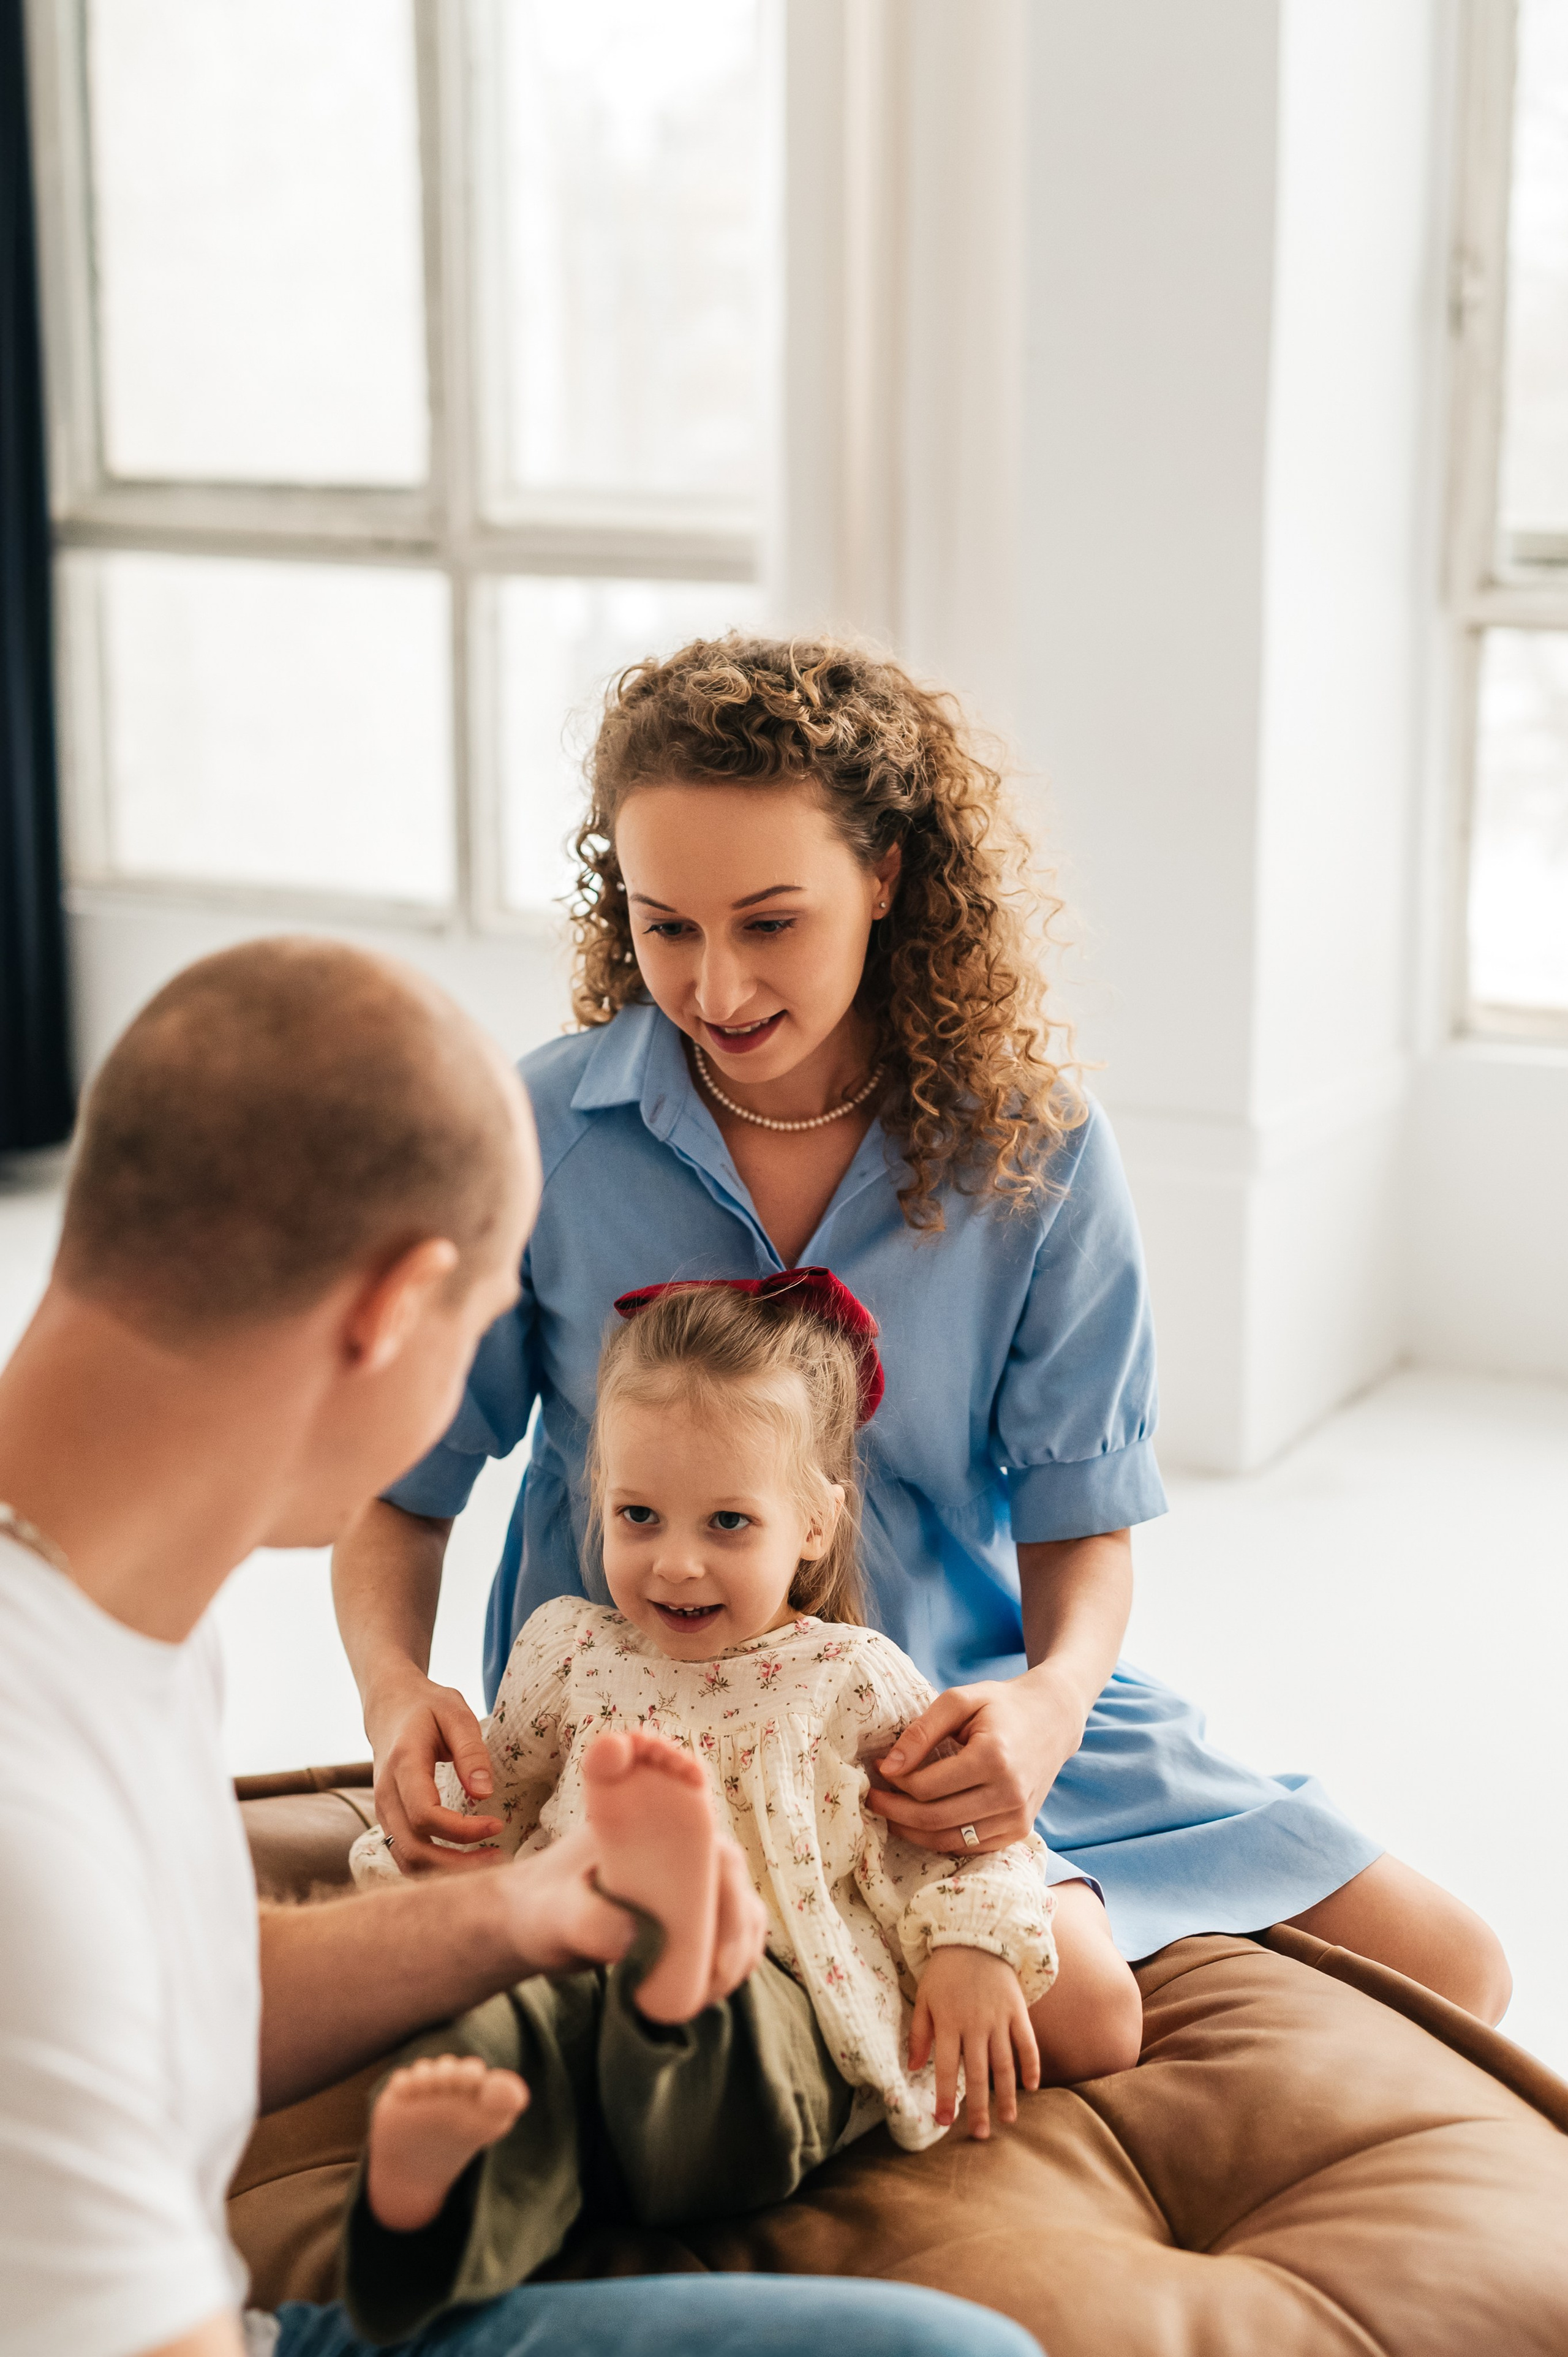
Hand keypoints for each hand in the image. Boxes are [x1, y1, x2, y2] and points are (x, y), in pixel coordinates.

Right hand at [365, 1670, 504, 1872]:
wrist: (389, 1706)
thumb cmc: (427, 1707)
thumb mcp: (455, 1714)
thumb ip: (471, 1751)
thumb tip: (484, 1794)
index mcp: (403, 1764)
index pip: (426, 1814)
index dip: (462, 1830)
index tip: (498, 1824)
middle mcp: (385, 1794)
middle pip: (414, 1849)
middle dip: (458, 1864)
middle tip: (499, 1857)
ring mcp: (382, 1810)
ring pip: (407, 1859)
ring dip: (446, 1871)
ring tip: (487, 1861)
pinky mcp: (388, 1819)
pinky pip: (406, 1855)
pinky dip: (434, 1866)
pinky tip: (465, 1858)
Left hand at [498, 1826, 765, 1996]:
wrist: (533, 1919)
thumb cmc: (541, 1905)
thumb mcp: (556, 1913)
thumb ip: (590, 1922)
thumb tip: (641, 1941)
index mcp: (656, 1827)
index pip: (717, 1854)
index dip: (731, 1899)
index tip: (718, 1955)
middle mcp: (681, 1847)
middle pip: (736, 1886)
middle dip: (736, 1938)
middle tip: (711, 1986)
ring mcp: (688, 1879)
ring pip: (741, 1912)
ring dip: (738, 1954)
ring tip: (706, 1996)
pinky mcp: (688, 1910)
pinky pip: (730, 1932)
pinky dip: (731, 1961)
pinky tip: (709, 1992)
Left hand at [868, 1664, 1085, 1853]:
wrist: (1052, 1719)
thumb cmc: (1001, 1706)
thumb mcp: (960, 1701)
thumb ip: (921, 1731)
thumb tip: (888, 1767)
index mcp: (993, 1758)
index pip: (927, 1786)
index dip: (895, 1782)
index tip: (878, 1768)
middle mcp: (1009, 1794)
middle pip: (934, 1819)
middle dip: (895, 1811)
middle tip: (873, 1798)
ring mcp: (1018, 1818)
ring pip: (949, 1840)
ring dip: (912, 1831)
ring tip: (891, 1812)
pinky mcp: (1019, 1831)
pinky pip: (970, 1847)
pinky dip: (940, 1839)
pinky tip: (921, 1823)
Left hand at [909, 1946, 1040, 2137]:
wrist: (976, 1936)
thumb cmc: (945, 1972)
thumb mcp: (924, 1998)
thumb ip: (918, 2033)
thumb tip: (911, 2068)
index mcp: (949, 2023)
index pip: (946, 2068)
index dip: (945, 2097)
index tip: (943, 2123)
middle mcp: (975, 2025)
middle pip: (978, 2074)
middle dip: (978, 2107)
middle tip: (978, 2135)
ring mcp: (999, 2019)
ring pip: (1004, 2064)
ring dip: (1006, 2095)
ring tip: (1007, 2120)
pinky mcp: (1018, 2011)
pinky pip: (1027, 2042)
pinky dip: (1031, 2065)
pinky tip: (1031, 2087)